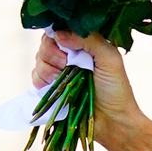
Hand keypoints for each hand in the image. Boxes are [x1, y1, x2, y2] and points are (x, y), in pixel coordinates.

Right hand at [32, 31, 141, 150]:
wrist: (112, 122)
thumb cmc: (116, 89)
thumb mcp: (109, 58)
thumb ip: (88, 39)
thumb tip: (59, 34)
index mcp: (84, 44)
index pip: (61, 28)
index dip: (58, 35)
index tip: (65, 47)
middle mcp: (70, 55)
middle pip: (46, 42)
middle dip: (53, 54)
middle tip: (68, 65)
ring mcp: (59, 71)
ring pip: (39, 58)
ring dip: (49, 69)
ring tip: (66, 80)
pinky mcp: (51, 88)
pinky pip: (35, 76)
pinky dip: (43, 81)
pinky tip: (57, 87)